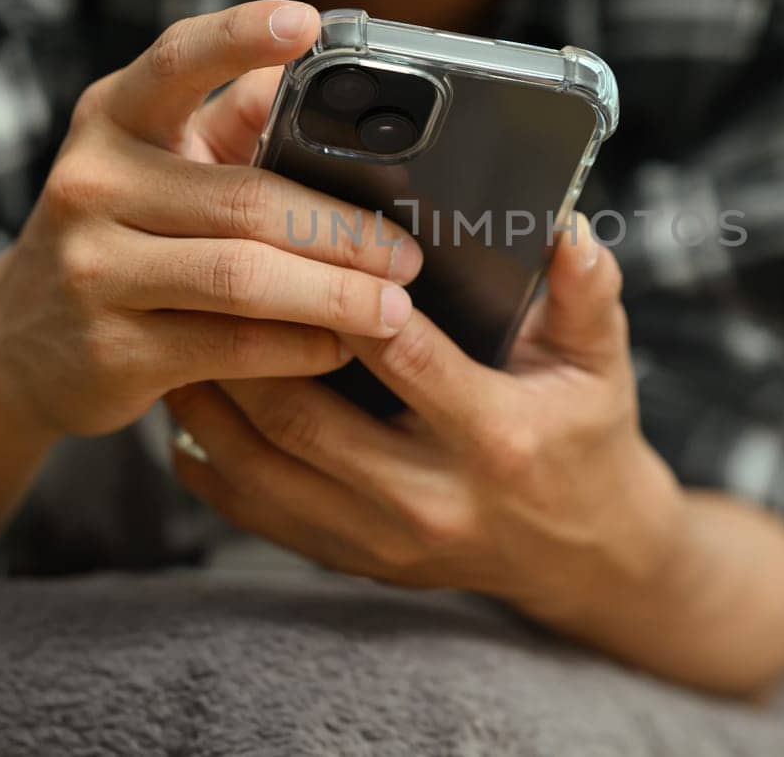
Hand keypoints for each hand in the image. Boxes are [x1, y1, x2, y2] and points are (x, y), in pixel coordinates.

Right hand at [0, 0, 421, 439]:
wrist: (16, 343)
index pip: (177, 61)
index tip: (308, 21)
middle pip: (247, 199)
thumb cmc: (122, 233)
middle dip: (345, 231)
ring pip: (243, 278)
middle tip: (408, 255)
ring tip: (393, 308)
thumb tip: (333, 77)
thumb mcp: (157, 163)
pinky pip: (231, 347)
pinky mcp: (109, 352)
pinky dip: (299, 347)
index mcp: (113, 119)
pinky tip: (337, 347)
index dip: (241, 37)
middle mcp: (90, 184)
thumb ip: (235, 122)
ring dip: (336, 295)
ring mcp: (92, 270)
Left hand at [166, 215, 689, 621]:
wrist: (583, 556)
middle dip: (247, 347)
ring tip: (181, 332)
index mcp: (493, 436)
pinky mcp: (351, 560)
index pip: (405, 360)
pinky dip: (209, 460)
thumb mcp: (602, 361)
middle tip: (207, 277)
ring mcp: (383, 540)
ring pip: (262, 470)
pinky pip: (254, 514)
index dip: (347, 300)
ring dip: (210, 402)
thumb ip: (587, 289)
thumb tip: (566, 224)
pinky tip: (190, 407)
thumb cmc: (584, 439)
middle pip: (305, 418)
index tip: (302, 245)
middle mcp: (430, 497)